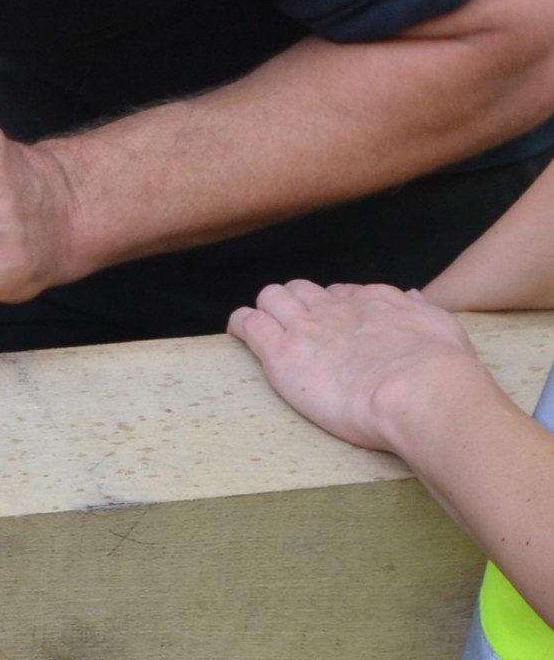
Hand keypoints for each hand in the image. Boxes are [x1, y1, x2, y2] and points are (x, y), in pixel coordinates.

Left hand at [228, 279, 498, 454]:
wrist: (423, 391)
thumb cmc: (442, 369)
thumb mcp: (441, 326)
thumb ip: (421, 311)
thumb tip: (412, 297)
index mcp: (372, 301)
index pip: (339, 294)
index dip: (331, 309)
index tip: (333, 329)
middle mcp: (336, 307)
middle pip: (300, 290)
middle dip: (294, 305)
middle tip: (297, 333)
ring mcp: (306, 327)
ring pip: (270, 299)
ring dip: (267, 312)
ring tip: (267, 333)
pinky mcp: (282, 352)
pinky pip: (247, 323)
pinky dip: (240, 325)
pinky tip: (240, 335)